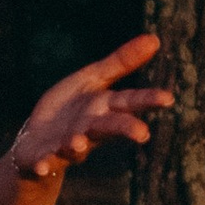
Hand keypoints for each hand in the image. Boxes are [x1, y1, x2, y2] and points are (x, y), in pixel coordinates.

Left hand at [4, 33, 170, 179]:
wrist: (37, 140)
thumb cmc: (70, 109)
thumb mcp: (92, 79)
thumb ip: (120, 62)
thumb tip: (154, 39)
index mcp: (102, 108)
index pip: (128, 101)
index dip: (147, 99)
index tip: (167, 98)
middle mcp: (89, 129)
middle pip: (109, 127)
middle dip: (124, 129)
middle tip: (142, 133)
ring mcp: (66, 146)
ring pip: (76, 146)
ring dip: (77, 145)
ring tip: (78, 142)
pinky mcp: (43, 157)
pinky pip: (43, 162)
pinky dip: (43, 165)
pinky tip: (41, 165)